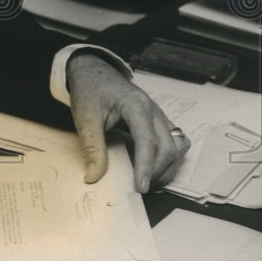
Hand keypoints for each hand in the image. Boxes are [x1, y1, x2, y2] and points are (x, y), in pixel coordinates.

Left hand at [66, 51, 189, 192]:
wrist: (92, 72)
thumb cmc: (90, 91)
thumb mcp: (85, 119)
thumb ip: (92, 148)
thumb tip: (94, 177)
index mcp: (136, 105)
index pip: (147, 141)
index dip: (146, 167)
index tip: (141, 188)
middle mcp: (153, 110)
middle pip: (167, 147)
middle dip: (157, 172)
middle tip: (139, 188)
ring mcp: (159, 115)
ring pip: (176, 147)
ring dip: (166, 168)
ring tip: (148, 182)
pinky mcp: (159, 121)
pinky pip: (175, 142)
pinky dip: (170, 158)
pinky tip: (154, 167)